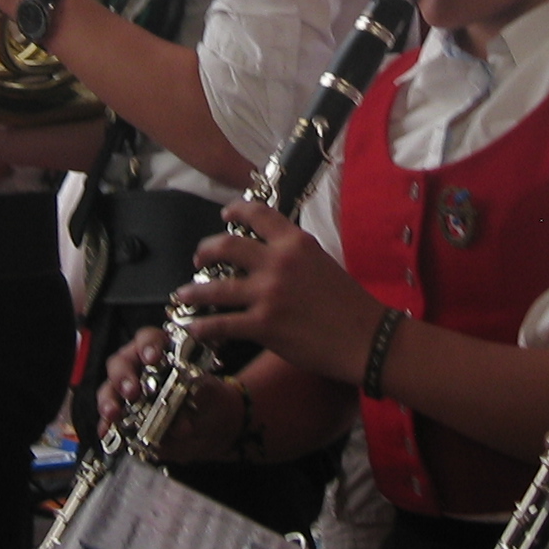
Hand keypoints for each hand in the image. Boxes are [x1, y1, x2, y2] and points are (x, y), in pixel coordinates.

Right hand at [95, 326, 244, 459]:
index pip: (148, 339)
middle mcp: (138, 367)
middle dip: (124, 376)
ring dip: (109, 400)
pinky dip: (107, 425)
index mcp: (160, 351)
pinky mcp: (123, 415)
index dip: (148, 346)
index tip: (152, 358)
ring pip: (109, 389)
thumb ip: (202, 393)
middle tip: (131, 391)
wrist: (207, 425)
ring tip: (114, 412)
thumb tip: (193, 396)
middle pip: (121, 363)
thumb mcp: (210, 392)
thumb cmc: (205, 398)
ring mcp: (127, 391)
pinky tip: (106, 432)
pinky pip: (109, 419)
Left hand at [172, 202, 385, 383]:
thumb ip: (294, 256)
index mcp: (296, 242)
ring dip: (193, 292)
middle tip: (198, 258)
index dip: (235, 210)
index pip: (258, 214)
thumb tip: (272, 255)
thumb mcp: (322, 263)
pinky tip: (194, 329)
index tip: (224, 214)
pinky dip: (203, 327)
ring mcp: (268, 294)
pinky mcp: (263, 325)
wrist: (365, 338)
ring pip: (215, 287)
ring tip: (182, 295)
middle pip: (226, 245)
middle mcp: (278, 262)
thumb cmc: (350, 304)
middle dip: (205, 250)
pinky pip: (221, 324)